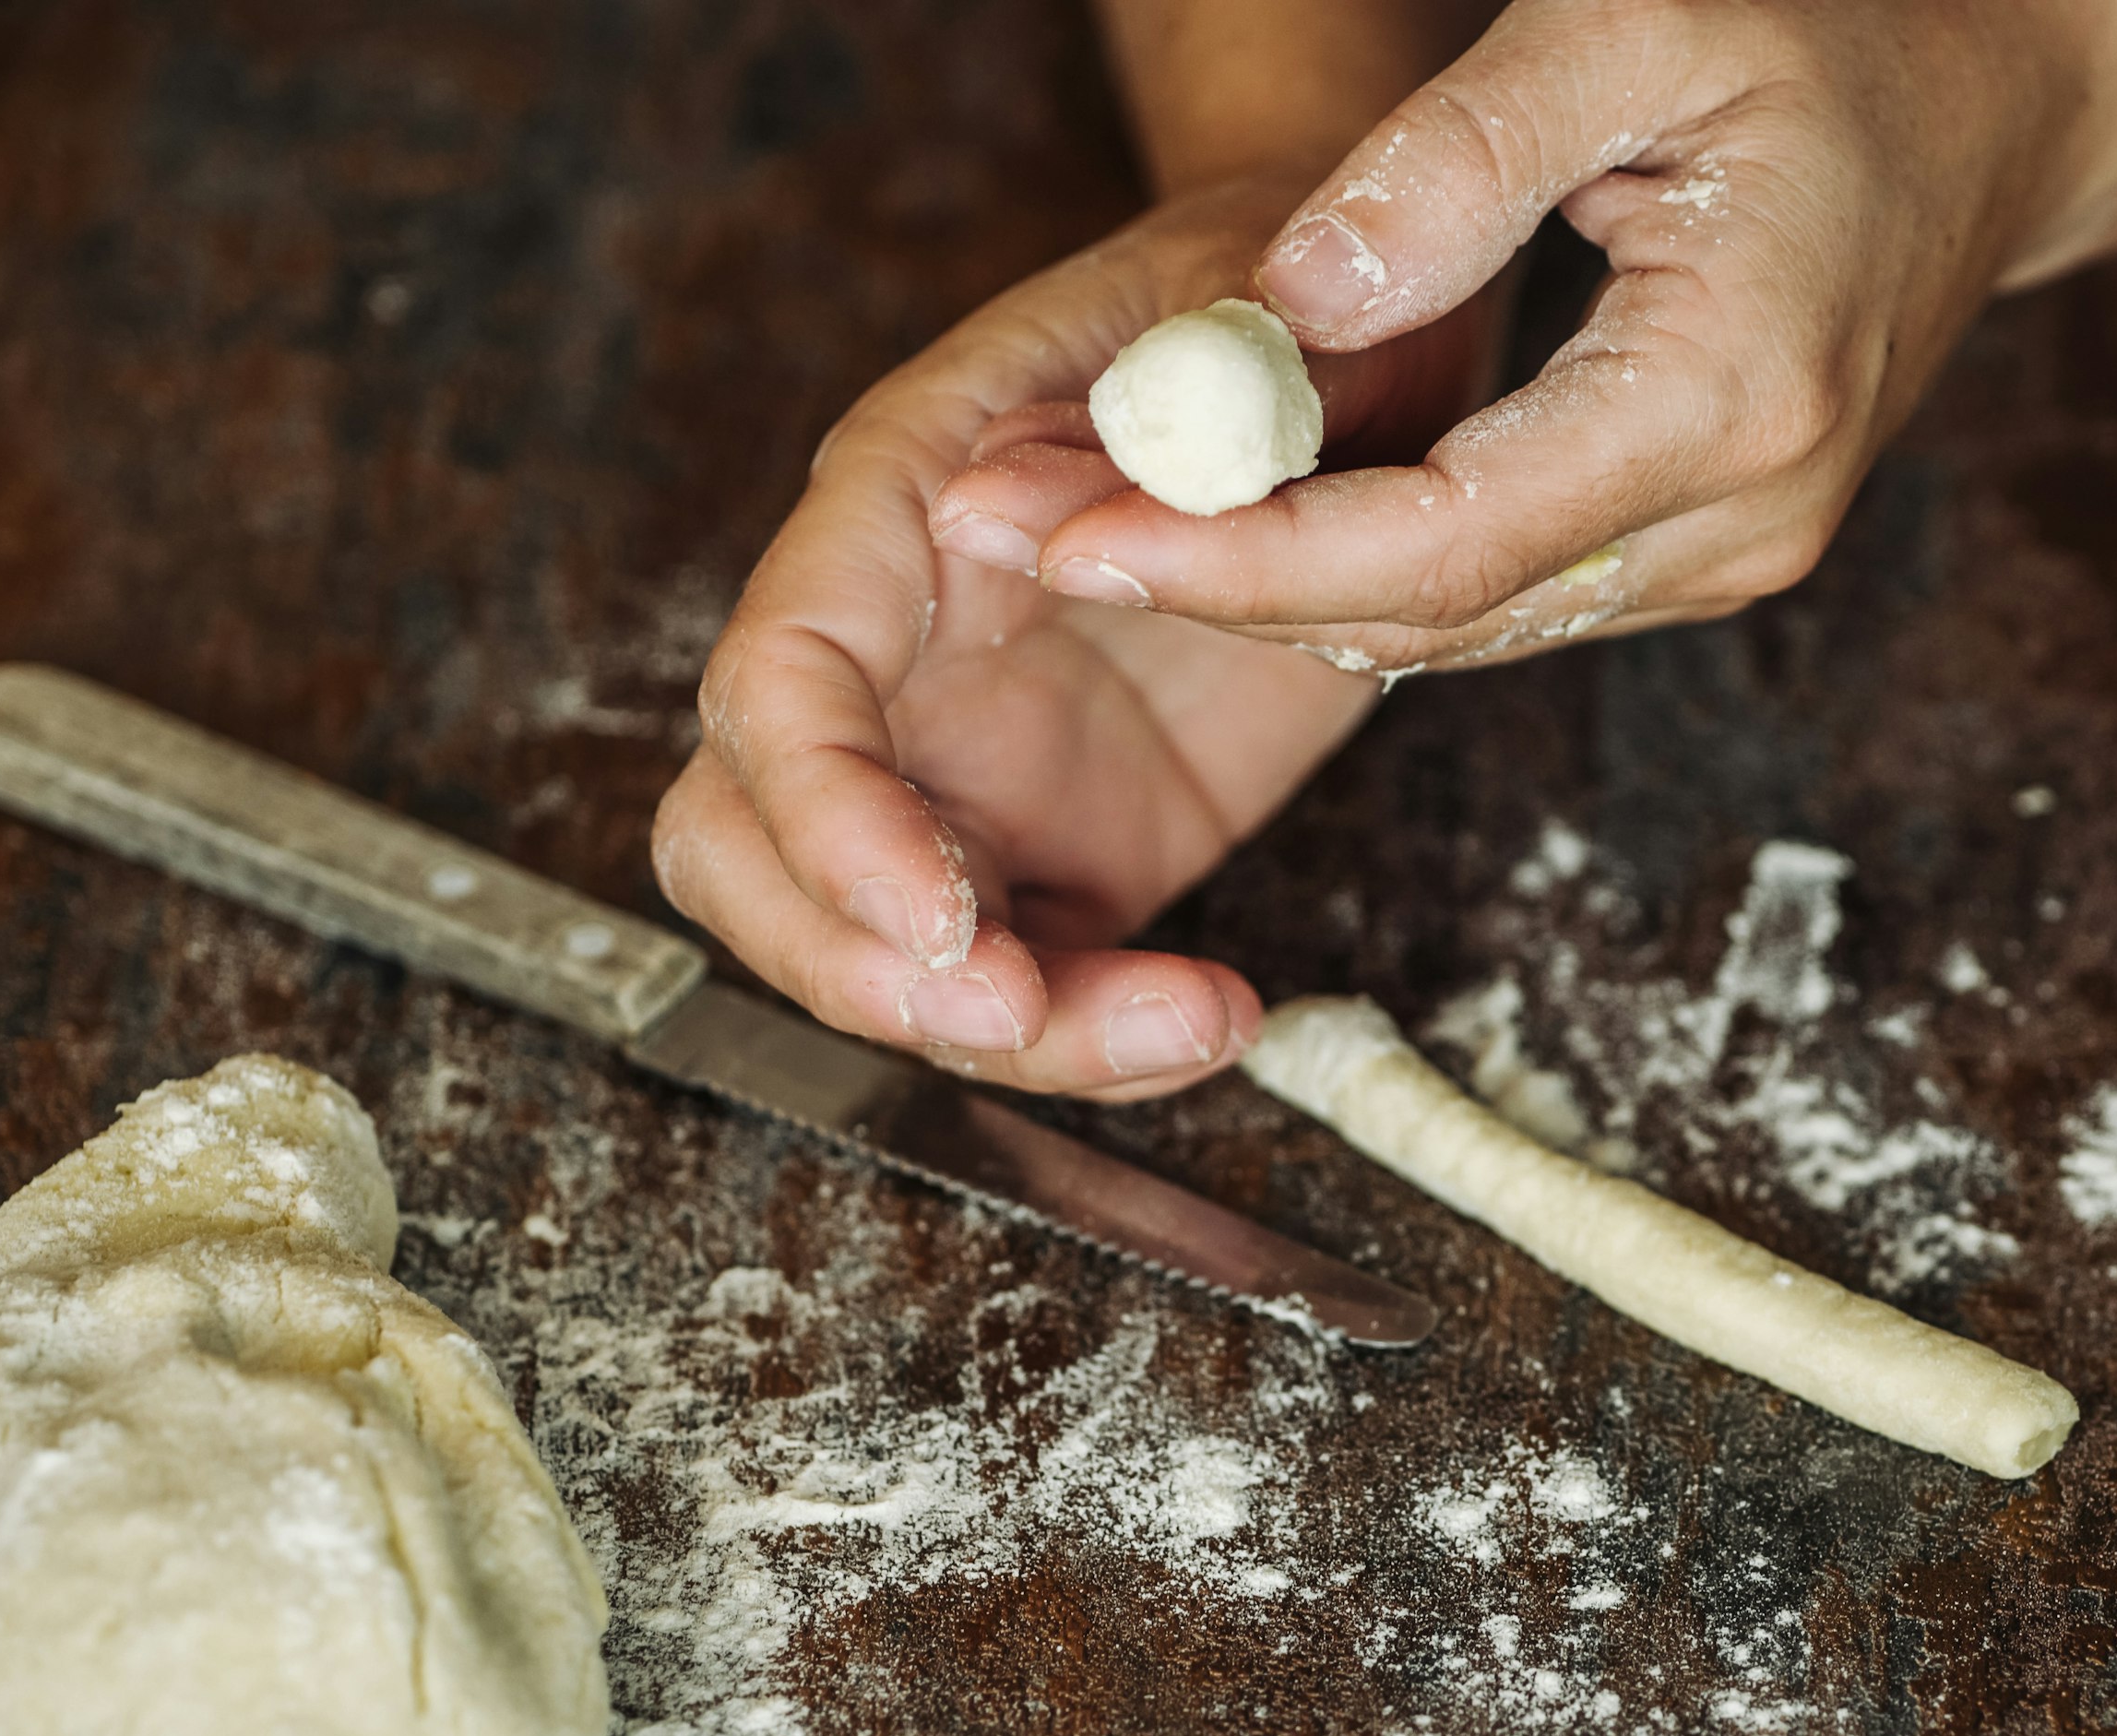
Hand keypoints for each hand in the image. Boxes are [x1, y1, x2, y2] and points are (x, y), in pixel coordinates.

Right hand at [651, 175, 1499, 1098]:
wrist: (1360, 363)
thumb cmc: (1279, 314)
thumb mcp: (1241, 326)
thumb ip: (1140, 414)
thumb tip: (1004, 509)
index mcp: (900, 510)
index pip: (780, 682)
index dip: (827, 816)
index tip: (939, 914)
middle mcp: (900, 655)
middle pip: (755, 849)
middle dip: (858, 964)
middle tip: (1018, 1014)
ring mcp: (969, 768)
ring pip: (886, 951)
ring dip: (1009, 1036)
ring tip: (1192, 1022)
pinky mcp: (1067, 849)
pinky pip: (1033, 985)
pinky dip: (1105, 1040)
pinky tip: (1221, 1017)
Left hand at [949, 0, 2101, 676]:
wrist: (2001, 101)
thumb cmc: (1829, 33)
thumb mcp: (1632, 25)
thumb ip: (1451, 166)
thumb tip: (1276, 315)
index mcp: (1731, 393)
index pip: (1443, 539)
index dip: (1245, 556)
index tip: (1080, 537)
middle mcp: (1741, 519)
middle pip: (1436, 616)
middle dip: (1219, 589)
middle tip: (1026, 539)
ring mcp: (1732, 555)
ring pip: (1460, 629)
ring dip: (1272, 592)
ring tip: (1087, 531)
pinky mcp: (1704, 552)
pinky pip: (1502, 599)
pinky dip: (1359, 573)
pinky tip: (1231, 526)